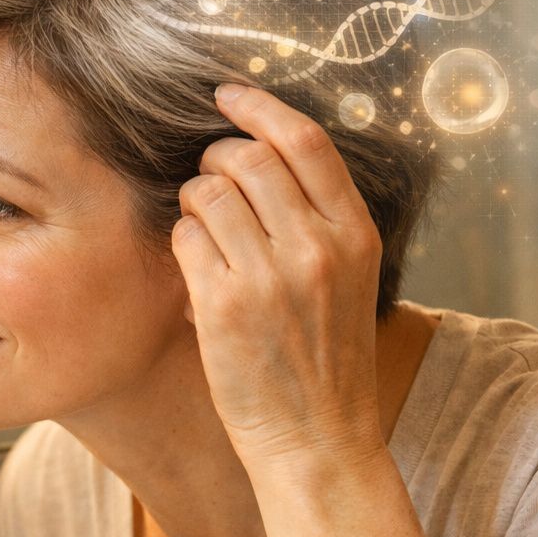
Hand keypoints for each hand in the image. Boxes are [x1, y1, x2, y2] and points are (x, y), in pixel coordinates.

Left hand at [170, 85, 386, 472]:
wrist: (318, 441)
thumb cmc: (327, 362)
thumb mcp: (350, 281)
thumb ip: (318, 222)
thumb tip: (262, 160)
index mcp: (356, 233)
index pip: (306, 141)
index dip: (260, 107)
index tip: (228, 95)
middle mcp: (316, 246)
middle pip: (248, 157)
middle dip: (214, 156)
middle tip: (206, 175)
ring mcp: (269, 276)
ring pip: (208, 191)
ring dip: (193, 200)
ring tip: (203, 231)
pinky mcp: (223, 306)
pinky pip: (185, 238)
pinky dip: (182, 242)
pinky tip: (195, 270)